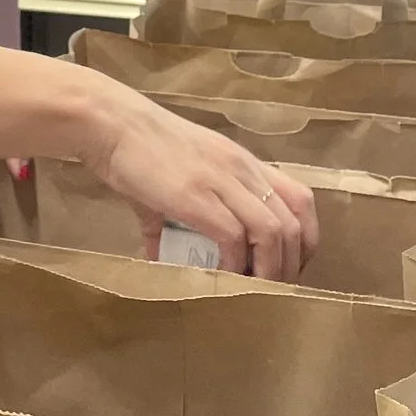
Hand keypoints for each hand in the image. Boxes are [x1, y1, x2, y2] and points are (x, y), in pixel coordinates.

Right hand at [76, 80, 318, 280]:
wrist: (111, 123)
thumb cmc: (137, 150)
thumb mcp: (173, 180)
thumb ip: (174, 218)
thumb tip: (161, 256)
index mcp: (242, 164)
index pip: (301, 200)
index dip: (304, 240)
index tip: (287, 266)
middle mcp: (241, 170)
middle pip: (294, 223)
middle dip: (290, 266)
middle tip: (272, 290)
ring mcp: (221, 181)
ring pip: (273, 232)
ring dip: (269, 270)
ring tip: (254, 292)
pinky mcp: (196, 196)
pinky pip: (234, 237)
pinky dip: (234, 265)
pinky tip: (221, 278)